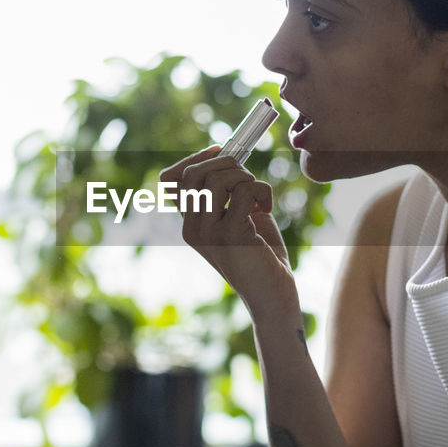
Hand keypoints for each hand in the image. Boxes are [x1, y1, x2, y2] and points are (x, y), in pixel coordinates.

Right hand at [159, 147, 295, 310]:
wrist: (274, 294)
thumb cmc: (261, 253)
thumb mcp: (239, 215)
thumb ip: (226, 191)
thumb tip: (221, 155)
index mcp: (190, 224)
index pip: (172, 179)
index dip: (197, 159)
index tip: (221, 152)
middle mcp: (192, 229)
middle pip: (194, 173)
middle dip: (227, 164)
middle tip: (249, 181)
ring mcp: (209, 233)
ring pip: (217, 178)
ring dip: (246, 178)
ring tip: (259, 196)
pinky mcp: (231, 236)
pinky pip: (244, 192)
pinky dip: (262, 192)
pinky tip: (267, 209)